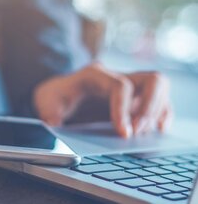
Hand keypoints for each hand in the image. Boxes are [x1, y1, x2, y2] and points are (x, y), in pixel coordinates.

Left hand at [33, 63, 172, 137]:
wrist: (56, 93)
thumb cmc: (54, 97)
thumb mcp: (46, 102)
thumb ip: (49, 112)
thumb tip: (55, 123)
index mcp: (94, 75)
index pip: (120, 86)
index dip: (124, 110)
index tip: (123, 133)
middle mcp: (116, 76)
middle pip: (152, 79)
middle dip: (150, 108)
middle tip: (138, 132)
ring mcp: (129, 84)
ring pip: (159, 87)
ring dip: (158, 112)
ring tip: (144, 134)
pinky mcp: (135, 96)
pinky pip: (160, 100)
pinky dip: (162, 114)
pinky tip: (158, 130)